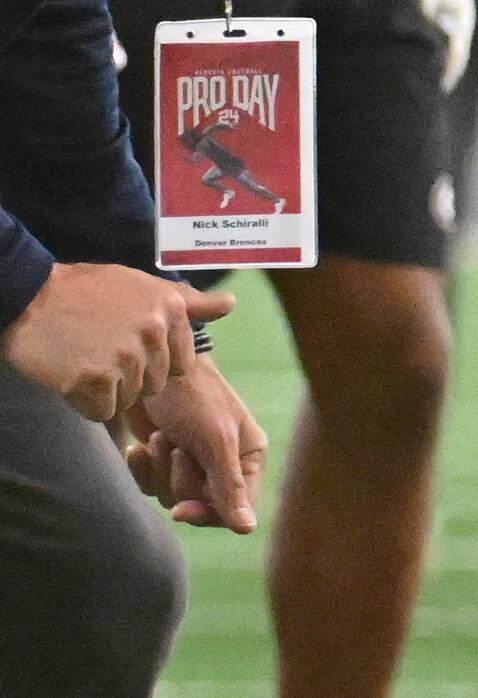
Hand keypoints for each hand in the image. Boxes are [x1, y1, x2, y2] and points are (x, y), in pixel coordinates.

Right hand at [4, 266, 232, 421]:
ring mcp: (125, 357)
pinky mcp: (95, 379)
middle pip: (155, 385)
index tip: (124, 343)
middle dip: (129, 377)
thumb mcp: (142, 285)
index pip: (181, 366)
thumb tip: (231, 305)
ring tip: (84, 357)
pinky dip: (86, 402)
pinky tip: (71, 374)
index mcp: (171, 309)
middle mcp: (154, 332)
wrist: (25, 295)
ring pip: (130, 399)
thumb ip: (188, 302)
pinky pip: (103, 412)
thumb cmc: (84, 291)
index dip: (152, 364)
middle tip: (98, 349)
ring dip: (106, 389)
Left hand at [125, 357, 264, 530]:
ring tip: (161, 435)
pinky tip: (139, 446)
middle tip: (178, 450)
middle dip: (181, 480)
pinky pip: (149, 485)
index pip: (238, 508)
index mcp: (248, 457)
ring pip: (172, 496)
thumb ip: (230, 486)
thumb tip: (247, 530)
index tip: (183, 509)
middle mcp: (223, 464)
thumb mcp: (216, 440)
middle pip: (202, 505)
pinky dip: (141, 468)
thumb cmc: (193, 396)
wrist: (150, 368)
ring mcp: (191, 462)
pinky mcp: (160, 460)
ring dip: (159, 469)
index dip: (209, 513)